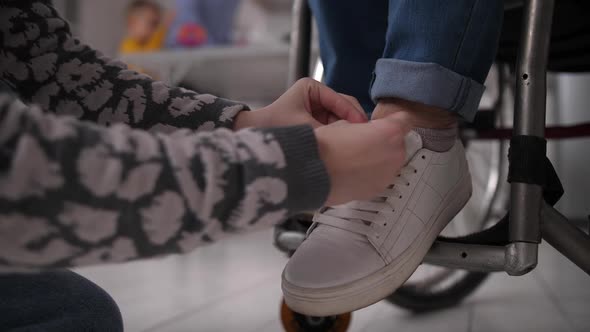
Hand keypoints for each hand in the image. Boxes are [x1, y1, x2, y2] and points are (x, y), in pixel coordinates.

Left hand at [234, 78, 367, 129]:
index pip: (340, 99)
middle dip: (353, 121)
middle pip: (344, 106)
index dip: (353, 114)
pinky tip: (345, 143)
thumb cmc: (276, 127)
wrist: (257, 138)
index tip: (363, 127)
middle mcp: (316, 95)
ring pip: (341, 117)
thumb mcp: (305, 127)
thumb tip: (354, 136)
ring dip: (347, 129)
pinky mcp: (317, 120)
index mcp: (312, 88)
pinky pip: (334, 126)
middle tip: (364, 136)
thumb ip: (330, 130)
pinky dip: (340, 134)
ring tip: (355, 141)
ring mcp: (318, 107)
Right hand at [315, 113, 410, 205]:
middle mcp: (395, 154)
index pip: (405, 119)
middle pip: (398, 142)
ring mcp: (388, 174)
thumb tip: (364, 132)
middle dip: (385, 141)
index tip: (383, 123)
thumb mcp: (344, 123)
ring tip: (356, 159)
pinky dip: (371, 174)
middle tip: (364, 142)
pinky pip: (380, 176)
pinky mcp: (378, 189)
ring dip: (379, 158)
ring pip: (390, 161)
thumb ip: (364, 126)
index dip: (392, 119)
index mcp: (389, 132)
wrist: (312, 173)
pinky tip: (354, 172)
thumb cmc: (326, 146)